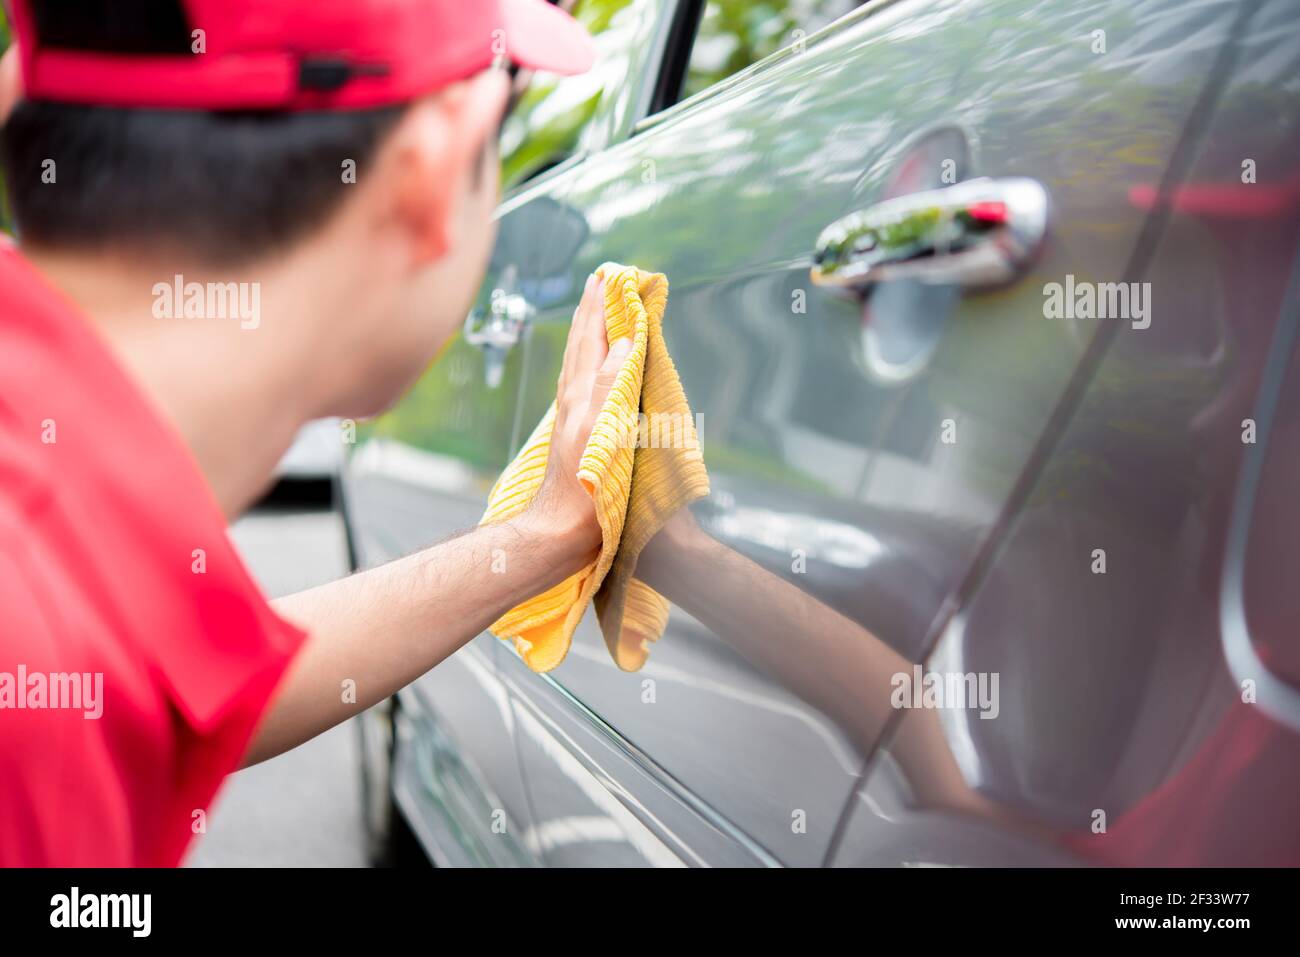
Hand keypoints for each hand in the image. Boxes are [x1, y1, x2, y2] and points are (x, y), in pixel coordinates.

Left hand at [521, 272, 631, 571]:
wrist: (559, 531)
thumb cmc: (585, 490)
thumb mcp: (604, 433)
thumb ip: (612, 383)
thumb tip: (625, 339)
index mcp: (582, 395)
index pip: (594, 338)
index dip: (603, 307)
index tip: (611, 277)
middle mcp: (573, 400)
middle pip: (581, 344)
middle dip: (592, 311)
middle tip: (600, 281)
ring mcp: (571, 416)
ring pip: (578, 361)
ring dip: (588, 332)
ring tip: (594, 310)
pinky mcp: (573, 433)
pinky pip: (579, 381)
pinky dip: (587, 360)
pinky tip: (589, 366)